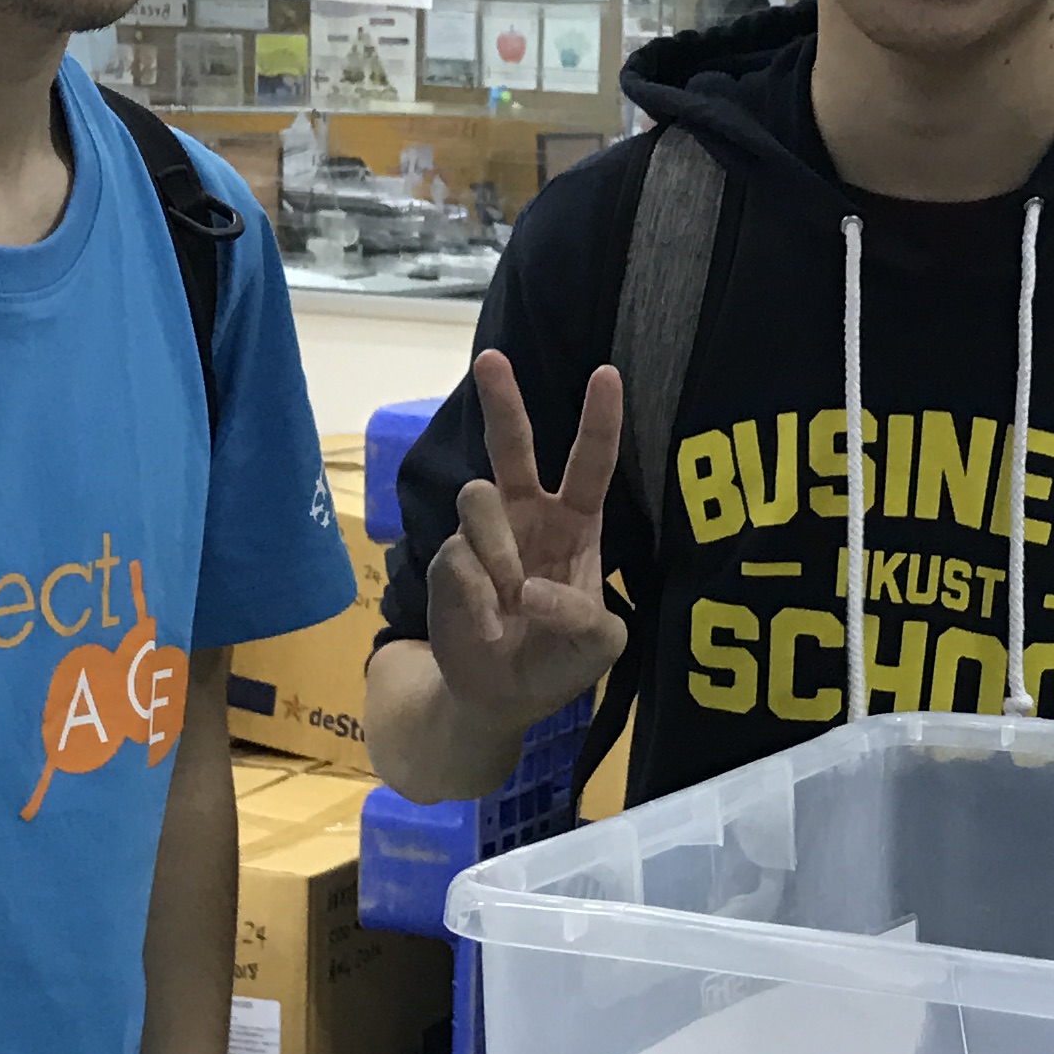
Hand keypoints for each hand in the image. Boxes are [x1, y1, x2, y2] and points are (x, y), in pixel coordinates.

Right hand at [428, 348, 628, 731]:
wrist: (500, 694)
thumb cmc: (558, 660)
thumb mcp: (597, 647)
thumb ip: (583, 619)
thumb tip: (530, 592)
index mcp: (576, 524)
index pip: (591, 463)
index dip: (599, 420)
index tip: (606, 373)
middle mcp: (527, 516)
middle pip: (511, 445)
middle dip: (503, 400)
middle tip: (490, 359)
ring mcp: (483, 536)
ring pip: (478, 499)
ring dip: (498, 550)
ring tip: (510, 600)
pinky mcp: (447, 560)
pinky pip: (457, 557)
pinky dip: (475, 597)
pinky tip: (487, 625)